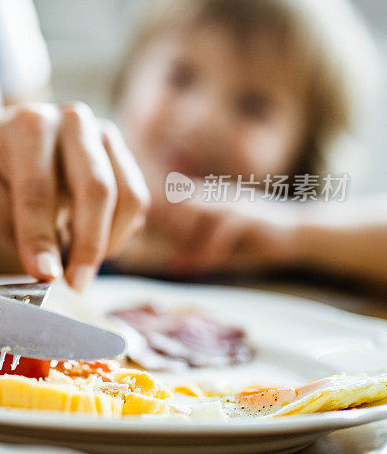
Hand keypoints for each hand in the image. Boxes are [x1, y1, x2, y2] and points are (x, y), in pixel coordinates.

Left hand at [0, 102, 148, 290]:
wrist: (10, 135)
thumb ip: (11, 222)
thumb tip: (49, 265)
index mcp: (28, 126)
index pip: (37, 189)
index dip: (40, 237)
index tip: (45, 275)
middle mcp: (72, 121)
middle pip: (96, 188)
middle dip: (88, 245)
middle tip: (75, 284)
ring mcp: (104, 134)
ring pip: (127, 197)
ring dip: (108, 242)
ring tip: (79, 266)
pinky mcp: (123, 152)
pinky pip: (136, 201)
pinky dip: (118, 233)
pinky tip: (90, 243)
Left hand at [140, 197, 297, 275]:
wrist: (299, 234)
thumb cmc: (258, 242)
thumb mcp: (224, 250)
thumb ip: (200, 254)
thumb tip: (174, 266)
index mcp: (210, 201)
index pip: (176, 204)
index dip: (163, 224)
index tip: (164, 250)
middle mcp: (219, 198)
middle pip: (183, 207)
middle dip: (172, 232)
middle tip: (170, 260)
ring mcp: (235, 204)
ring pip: (202, 216)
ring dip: (191, 242)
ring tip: (184, 265)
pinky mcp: (251, 215)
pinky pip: (225, 228)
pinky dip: (213, 247)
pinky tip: (209, 264)